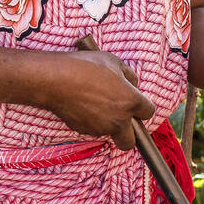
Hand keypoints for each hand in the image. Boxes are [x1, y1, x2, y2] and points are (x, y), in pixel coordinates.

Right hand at [35, 50, 156, 150]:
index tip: (134, 102)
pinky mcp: (84, 131)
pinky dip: (90, 122)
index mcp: (130, 101)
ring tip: (94, 103)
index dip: (142, 107)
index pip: (148, 112)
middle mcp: (119, 119)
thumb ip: (129, 75)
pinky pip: (93, 130)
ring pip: (109, 134)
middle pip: (131, 141)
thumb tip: (132, 84)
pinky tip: (82, 105)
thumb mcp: (113, 61)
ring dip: (107, 124)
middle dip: (128, 134)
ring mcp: (101, 128)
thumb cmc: (84, 66)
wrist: (55, 79)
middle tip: (120, 120)